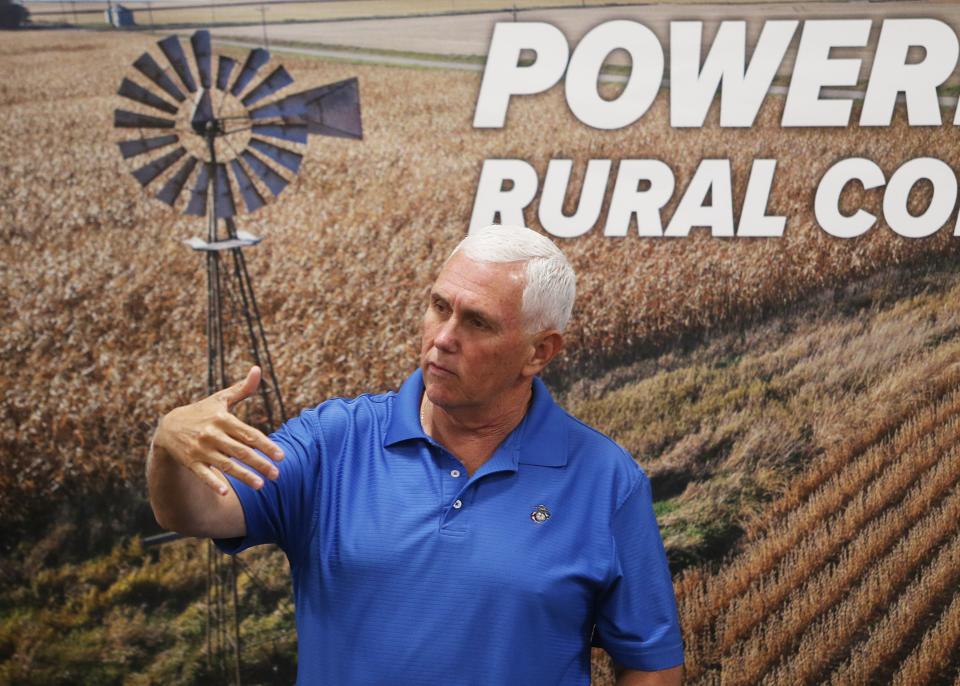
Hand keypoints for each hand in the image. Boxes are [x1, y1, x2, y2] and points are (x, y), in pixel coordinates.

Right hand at [153, 365, 284, 495]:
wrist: (168, 427)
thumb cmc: (203, 412)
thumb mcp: (220, 399)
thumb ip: (242, 389)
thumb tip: (258, 369)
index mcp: (222, 418)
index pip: (249, 434)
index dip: (266, 445)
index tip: (281, 455)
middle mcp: (212, 434)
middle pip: (241, 451)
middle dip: (260, 463)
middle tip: (277, 474)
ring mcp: (201, 449)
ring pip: (226, 464)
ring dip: (244, 476)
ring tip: (261, 485)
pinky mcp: (190, 462)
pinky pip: (203, 474)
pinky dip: (213, 482)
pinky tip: (224, 493)